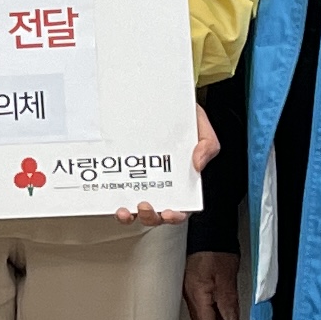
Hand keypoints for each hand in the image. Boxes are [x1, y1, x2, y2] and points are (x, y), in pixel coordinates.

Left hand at [116, 103, 218, 222]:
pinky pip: (117, 191)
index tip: (170, 213)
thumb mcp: (203, 129)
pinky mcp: (124, 172)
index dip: (176, 216)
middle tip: (145, 206)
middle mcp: (160, 185)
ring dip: (129, 216)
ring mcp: (140, 180)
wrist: (164, 102)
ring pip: (134, 210)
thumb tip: (198, 165)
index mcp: (182, 182)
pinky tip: (112, 198)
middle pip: (155, 214)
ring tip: (125, 210)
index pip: (181, 208)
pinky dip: (114, 199)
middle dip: (149, 217)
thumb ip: (207, 146)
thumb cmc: (184, 119)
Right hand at [182, 252, 246, 319]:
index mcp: (197, 295)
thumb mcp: (226, 275)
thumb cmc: (214, 247)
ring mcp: (192, 291)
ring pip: (203, 319)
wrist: (207, 230)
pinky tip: (226, 317)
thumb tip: (231, 319)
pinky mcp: (195, 286)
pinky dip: (216, 318)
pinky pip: (204, 309)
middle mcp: (191, 295)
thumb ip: (228, 300)